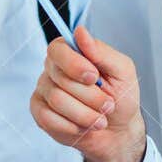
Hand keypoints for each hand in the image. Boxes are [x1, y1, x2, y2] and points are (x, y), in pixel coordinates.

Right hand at [30, 24, 145, 161]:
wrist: (117, 130)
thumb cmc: (122, 96)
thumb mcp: (122, 71)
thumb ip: (101, 52)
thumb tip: (79, 31)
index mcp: (72, 52)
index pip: (58, 49)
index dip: (74, 64)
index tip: (94, 77)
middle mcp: (54, 68)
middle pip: (61, 78)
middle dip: (90, 96)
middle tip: (108, 104)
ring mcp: (44, 90)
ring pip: (57, 100)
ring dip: (85, 113)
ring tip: (100, 118)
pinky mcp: (39, 112)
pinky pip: (47, 118)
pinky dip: (72, 126)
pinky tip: (83, 127)